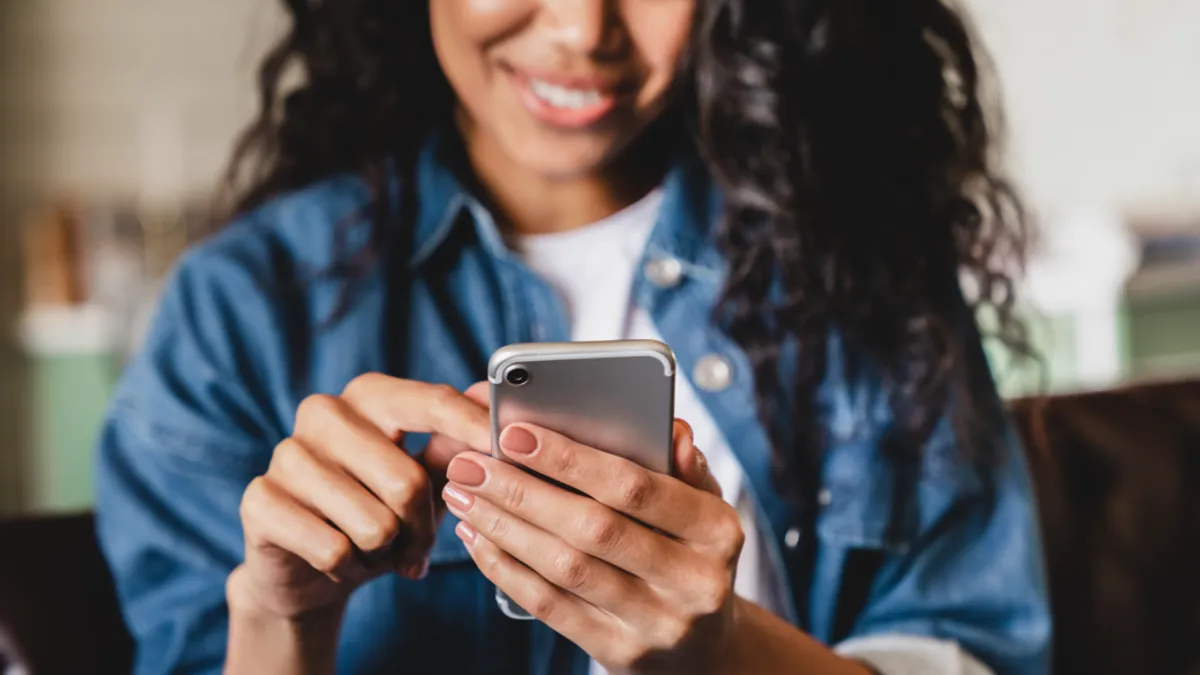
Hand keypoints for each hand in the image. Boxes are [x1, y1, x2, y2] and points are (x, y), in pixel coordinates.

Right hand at [229, 375, 489, 619]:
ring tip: (373, 549)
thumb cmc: (376, 512)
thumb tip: (491, 400)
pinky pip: (333, 549)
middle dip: (422, 529)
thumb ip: (455, 444)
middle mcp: (324, 412)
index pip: (430, 402)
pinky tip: (340, 561)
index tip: (505, 448)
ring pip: (374, 523)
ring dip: (384, 553)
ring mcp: (286, 453)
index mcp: (369, 395)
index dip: (472, 428)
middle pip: (407, 481)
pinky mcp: (260, 500)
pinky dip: (348, 568)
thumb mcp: (423, 480)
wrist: (307, 568)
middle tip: (416, 546)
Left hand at [442, 415, 742, 673]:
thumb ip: (682, 465)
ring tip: (464, 496)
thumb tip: (671, 428)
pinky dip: (507, 569)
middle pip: (592, 529)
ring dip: (504, 528)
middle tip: (470, 465)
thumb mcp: (703, 507)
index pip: (636, 487)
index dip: (571, 460)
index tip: (514, 433)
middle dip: (522, 491)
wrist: (705, 648)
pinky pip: (551, 607)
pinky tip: (478, 539)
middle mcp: (694, 581)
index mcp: (717, 531)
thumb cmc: (690, 553)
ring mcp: (657, 624)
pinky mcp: (620, 653)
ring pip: (566, 569)